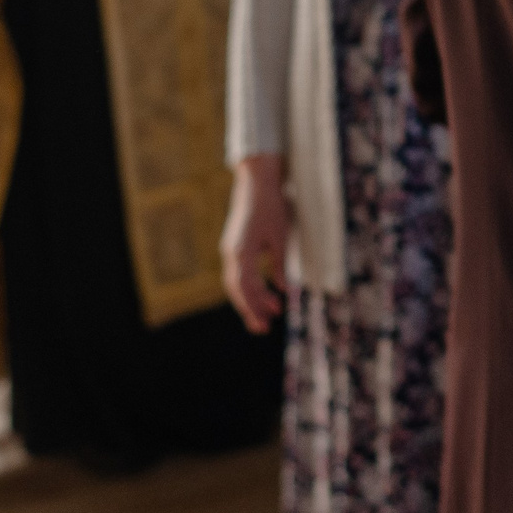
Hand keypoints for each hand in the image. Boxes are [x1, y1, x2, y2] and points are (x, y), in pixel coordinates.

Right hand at [220, 154, 288, 333]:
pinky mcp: (233, 247)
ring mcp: (230, 250)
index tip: (274, 314)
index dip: (258, 303)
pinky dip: (248, 287)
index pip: (246, 286)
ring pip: (235, 284)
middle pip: (236, 289)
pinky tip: (264, 294)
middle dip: (250, 309)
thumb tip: (283, 290)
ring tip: (266, 316)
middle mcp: (231, 253)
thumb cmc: (271, 207)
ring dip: (249, 301)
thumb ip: (279, 264)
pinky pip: (238, 273)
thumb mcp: (280, 236)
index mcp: (241, 251)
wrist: (256, 184)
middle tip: (264, 328)